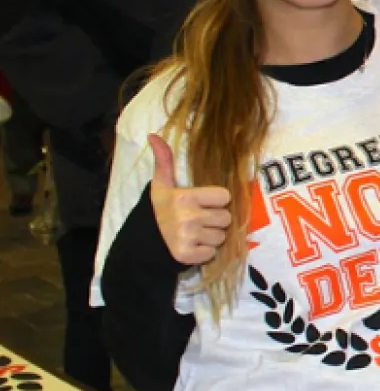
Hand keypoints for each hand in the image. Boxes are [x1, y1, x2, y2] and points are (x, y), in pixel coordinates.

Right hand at [147, 133, 231, 266]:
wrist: (143, 241)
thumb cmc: (159, 210)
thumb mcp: (161, 185)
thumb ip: (164, 161)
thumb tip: (154, 135)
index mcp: (186, 197)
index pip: (224, 196)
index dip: (217, 200)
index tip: (204, 203)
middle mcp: (188, 217)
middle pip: (226, 218)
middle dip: (215, 220)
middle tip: (199, 219)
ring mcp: (188, 237)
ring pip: (221, 237)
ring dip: (211, 236)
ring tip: (195, 232)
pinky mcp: (187, 255)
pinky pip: (211, 253)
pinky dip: (204, 252)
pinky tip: (192, 245)